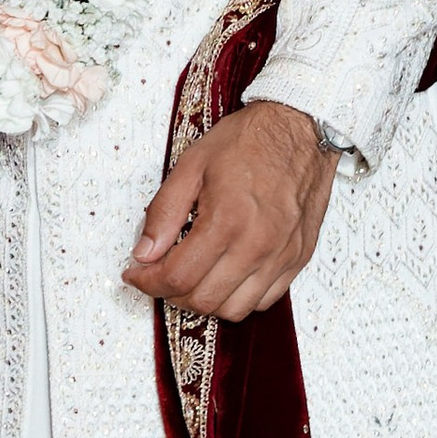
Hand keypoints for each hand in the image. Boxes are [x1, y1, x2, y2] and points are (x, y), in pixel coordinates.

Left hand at [123, 98, 337, 319]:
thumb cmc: (248, 141)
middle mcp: (257, 245)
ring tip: (192, 278)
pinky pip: (265, 300)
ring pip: (235, 309)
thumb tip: (144, 252)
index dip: (148, 282)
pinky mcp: (299, 258)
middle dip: (171, 294)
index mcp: (227, 221)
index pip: (178, 277)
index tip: (136, 274)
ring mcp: (282, 256)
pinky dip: (238, 298)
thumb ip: (164, 212)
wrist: (300, 127)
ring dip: (205, 301)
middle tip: (159, 275)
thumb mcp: (192, 165)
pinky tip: (224, 275)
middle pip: (204, 300)